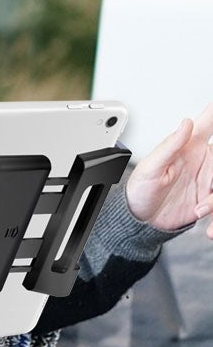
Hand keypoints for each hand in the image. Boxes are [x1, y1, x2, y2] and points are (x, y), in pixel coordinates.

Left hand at [123, 101, 212, 235]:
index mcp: (189, 146)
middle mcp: (203, 160)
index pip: (208, 123)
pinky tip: (205, 224)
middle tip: (205, 198)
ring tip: (198, 210)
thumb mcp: (152, 167)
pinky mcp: (210, 198)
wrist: (142, 218)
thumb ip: (170, 145)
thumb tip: (186, 123)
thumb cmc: (140, 188)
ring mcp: (209, 179)